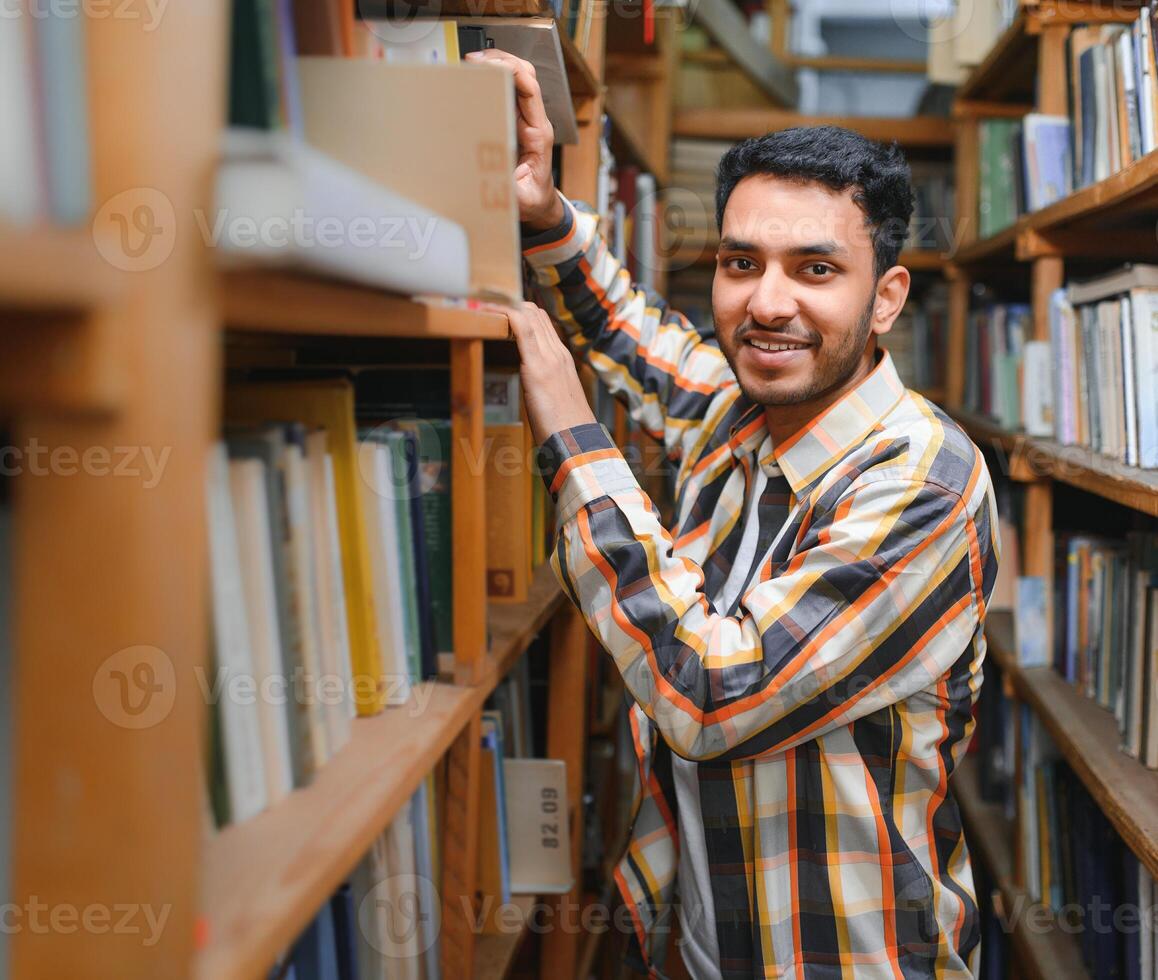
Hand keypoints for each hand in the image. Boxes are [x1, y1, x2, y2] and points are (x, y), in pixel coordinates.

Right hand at [463, 49, 563, 229]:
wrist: (540, 203)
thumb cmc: (532, 199)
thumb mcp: (519, 199)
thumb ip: (507, 189)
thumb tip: (488, 176)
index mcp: (538, 134)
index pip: (530, 91)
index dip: (511, 72)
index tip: (489, 66)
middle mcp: (534, 120)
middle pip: (525, 75)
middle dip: (502, 60)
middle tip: (475, 60)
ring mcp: (525, 118)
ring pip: (517, 78)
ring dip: (497, 65)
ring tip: (473, 63)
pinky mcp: (515, 120)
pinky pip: (508, 91)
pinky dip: (493, 79)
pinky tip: (477, 77)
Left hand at [495, 302, 594, 444]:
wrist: (577, 442)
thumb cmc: (565, 428)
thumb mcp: (556, 400)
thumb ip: (545, 387)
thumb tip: (533, 391)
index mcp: (563, 359)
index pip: (541, 323)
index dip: (520, 312)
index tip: (497, 311)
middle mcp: (558, 352)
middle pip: (534, 313)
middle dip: (508, 305)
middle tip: (483, 304)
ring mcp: (550, 357)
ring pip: (529, 315)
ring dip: (504, 307)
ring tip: (481, 304)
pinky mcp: (538, 366)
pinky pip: (522, 330)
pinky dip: (505, 315)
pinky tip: (489, 310)